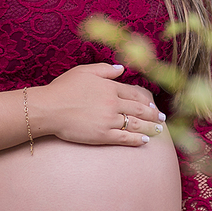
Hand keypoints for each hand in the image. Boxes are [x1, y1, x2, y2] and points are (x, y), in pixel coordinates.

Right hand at [37, 63, 165, 146]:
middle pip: (139, 110)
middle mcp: (113, 104)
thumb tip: (121, 69)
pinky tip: (144, 141)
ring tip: (158, 131)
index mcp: (110, 87)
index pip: (134, 94)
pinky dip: (136, 140)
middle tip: (162, 119)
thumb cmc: (63, 89)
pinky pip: (124, 138)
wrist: (49, 109)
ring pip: (135, 124)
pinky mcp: (102, 135)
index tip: (153, 105)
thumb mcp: (84, 71)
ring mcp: (109, 120)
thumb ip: (105, 70)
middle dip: (153, 115)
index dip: (146, 101)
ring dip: (150, 128)